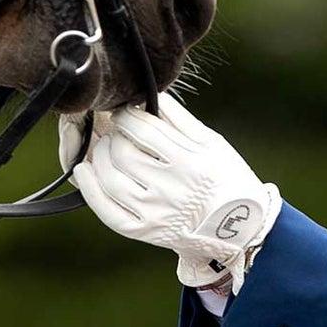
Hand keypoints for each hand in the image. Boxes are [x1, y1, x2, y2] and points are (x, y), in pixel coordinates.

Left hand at [68, 92, 279, 291]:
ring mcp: (155, 213)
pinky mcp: (144, 231)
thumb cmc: (226, 178)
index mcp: (190, 162)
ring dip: (100, 156)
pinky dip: (90, 188)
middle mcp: (170, 189)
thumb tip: (150, 95)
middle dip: (113, 135)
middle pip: (122, 153)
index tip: (125, 112)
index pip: (143, 129)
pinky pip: (107, 211)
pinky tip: (85, 170)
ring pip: (110, 179)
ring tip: (107, 148)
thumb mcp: (212, 142)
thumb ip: (180, 119)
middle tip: (117, 131)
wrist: (240, 229)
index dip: (127, 115)